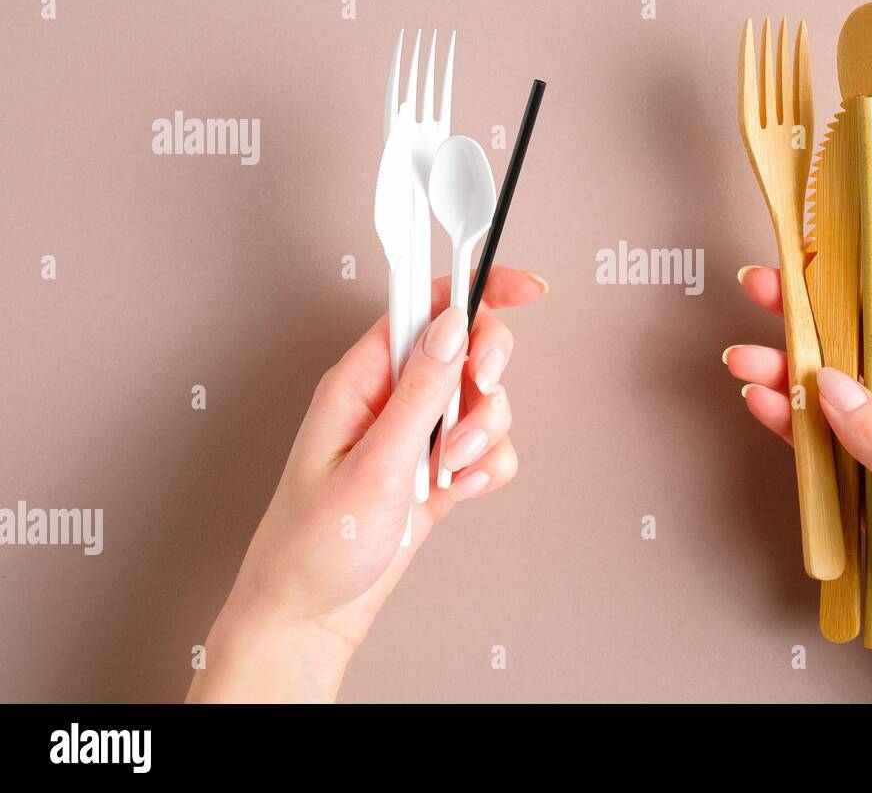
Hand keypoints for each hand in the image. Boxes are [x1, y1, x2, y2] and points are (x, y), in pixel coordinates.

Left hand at [187, 266, 546, 701]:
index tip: (526, 288)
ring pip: (484, 402)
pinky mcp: (436, 469)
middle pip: (467, 348)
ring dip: (483, 436)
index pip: (425, 306)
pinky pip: (489, 448)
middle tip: (473, 413)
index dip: (476, 288)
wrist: (310, 617)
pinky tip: (460, 493)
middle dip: (487, 379)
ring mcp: (416, 434)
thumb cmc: (314, 546)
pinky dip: (487, 469)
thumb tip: (453, 326)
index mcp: (361, 380)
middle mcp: (391, 398)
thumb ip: (420, 392)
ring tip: (450, 474)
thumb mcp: (372, 465)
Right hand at [726, 265, 871, 702]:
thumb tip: (831, 382)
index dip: (849, 297)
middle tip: (758, 298)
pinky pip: (833, 457)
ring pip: (836, 410)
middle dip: (805, 333)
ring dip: (791, 387)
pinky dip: (799, 436)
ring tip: (743, 363)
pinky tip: (770, 412)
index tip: (809, 268)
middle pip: (857, 367)